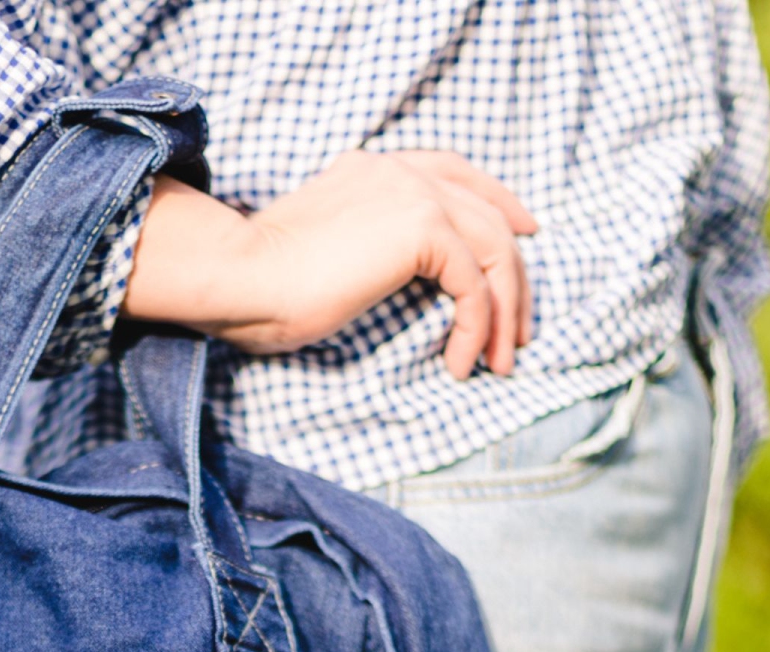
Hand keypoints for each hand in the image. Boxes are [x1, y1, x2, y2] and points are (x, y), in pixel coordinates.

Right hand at [122, 151, 536, 376]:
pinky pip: (473, 286)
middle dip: (514, 278)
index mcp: (375, 169)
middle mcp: (400, 171)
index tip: (526, 236)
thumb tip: (395, 284)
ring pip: (494, 251)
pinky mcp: (422, 230)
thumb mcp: (326, 256)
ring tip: (498, 362)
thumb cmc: (261, 287)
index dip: (500, 204)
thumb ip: (369, 250)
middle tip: (517, 334)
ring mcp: (414, 194)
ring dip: (504, 312)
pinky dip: (475, 330)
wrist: (242, 276)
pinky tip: (459, 365)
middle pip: (490, 215)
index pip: (457, 174)